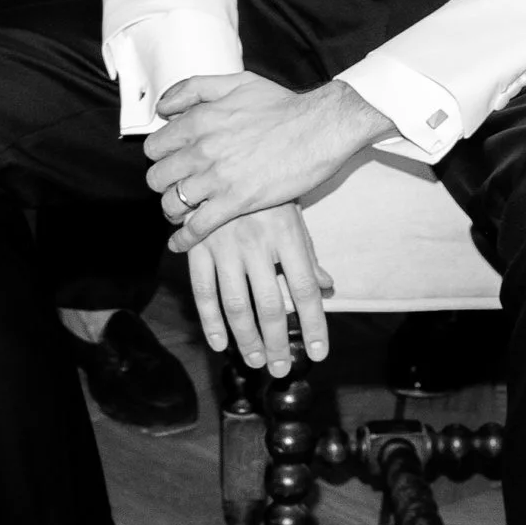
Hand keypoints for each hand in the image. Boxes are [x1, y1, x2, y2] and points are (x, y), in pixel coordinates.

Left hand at [145, 70, 379, 247]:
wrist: (320, 127)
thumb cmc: (283, 105)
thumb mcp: (236, 82)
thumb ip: (194, 88)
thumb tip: (163, 108)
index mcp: (199, 119)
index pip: (155, 147)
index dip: (160, 156)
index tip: (171, 161)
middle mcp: (202, 149)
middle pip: (157, 177)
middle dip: (163, 184)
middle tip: (175, 187)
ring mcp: (218, 177)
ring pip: (172, 204)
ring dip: (173, 210)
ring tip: (180, 211)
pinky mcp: (237, 202)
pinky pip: (197, 227)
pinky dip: (184, 238)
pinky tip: (181, 242)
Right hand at [184, 206, 331, 372]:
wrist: (218, 156)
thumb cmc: (263, 190)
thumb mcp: (292, 214)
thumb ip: (306, 253)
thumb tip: (327, 287)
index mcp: (287, 233)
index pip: (306, 290)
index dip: (314, 325)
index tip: (318, 353)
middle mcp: (257, 242)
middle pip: (272, 305)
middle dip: (278, 342)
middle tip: (281, 367)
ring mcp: (225, 245)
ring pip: (237, 304)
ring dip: (246, 338)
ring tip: (255, 360)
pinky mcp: (198, 247)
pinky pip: (203, 291)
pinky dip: (210, 320)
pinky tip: (219, 341)